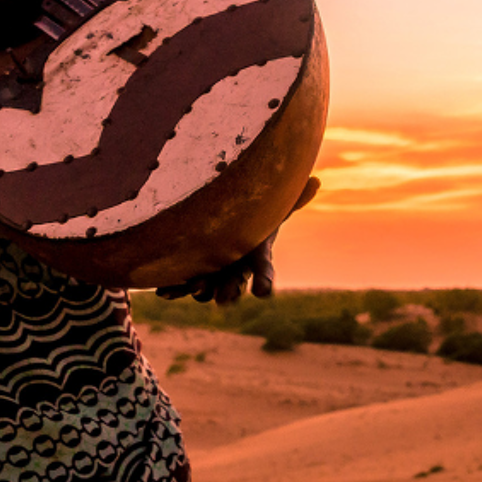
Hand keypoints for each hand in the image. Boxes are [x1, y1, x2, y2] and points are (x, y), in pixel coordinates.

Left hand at [156, 176, 318, 304]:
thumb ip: (292, 197)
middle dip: (229, 291)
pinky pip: (183, 283)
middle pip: (234, 282)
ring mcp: (213, 271)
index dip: (265, 281)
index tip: (264, 293)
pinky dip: (174, 289)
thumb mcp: (271, 204)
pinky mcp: (192, 269)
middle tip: (224, 299)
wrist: (228, 222)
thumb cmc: (254, 213)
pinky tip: (162, 293)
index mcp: (254, 254)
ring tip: (196, 291)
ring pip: (208, 285)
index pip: (264, 270)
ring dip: (201, 290)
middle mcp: (235, 267)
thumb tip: (318, 181)